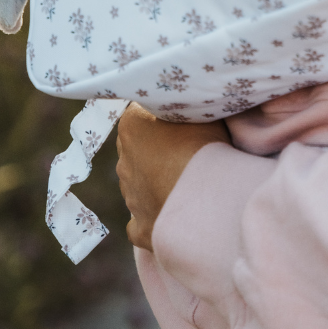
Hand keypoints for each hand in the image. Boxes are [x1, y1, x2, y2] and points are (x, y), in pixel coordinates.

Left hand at [115, 103, 229, 250]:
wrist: (204, 199)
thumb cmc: (203, 145)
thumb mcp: (198, 110)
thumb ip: (185, 105)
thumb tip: (186, 102)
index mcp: (131, 126)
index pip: (142, 112)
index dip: (163, 114)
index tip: (183, 118)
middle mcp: (123, 160)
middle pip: (139, 148)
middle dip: (158, 147)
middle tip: (189, 148)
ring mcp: (129, 197)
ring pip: (140, 183)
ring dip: (158, 180)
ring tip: (188, 180)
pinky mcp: (139, 226)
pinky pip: (142, 220)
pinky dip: (155, 214)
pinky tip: (173, 210)